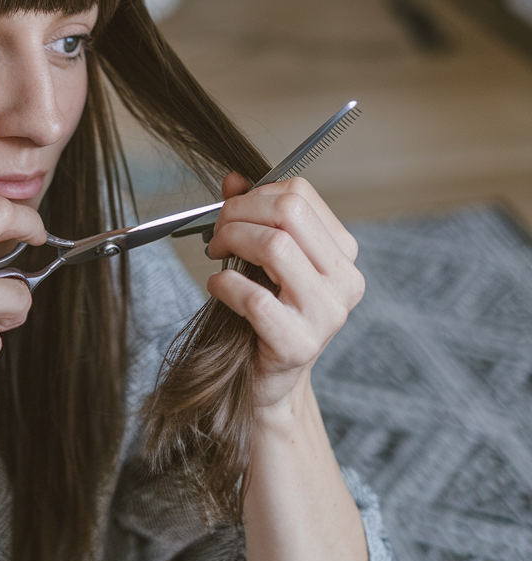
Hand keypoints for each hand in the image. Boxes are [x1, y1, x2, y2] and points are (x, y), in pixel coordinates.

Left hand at [205, 173, 364, 410]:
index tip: (231, 212)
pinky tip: (217, 287)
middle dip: (239, 212)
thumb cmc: (266, 316)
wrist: (269, 381)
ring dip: (232, 241)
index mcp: (341, 254)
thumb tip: (234, 178)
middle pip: (289, 212)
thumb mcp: (264, 261)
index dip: (255, 195)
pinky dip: (225, 284)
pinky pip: (255, 298)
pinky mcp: (299, 343)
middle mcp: (344, 280)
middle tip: (217, 233)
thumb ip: (253, 216)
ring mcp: (326, 314)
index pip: (300, 195)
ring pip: (275, 247)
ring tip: (216, 255)